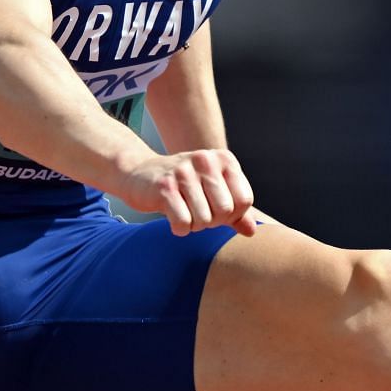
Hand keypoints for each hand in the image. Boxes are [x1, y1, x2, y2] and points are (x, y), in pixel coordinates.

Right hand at [122, 149, 258, 236]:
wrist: (139, 174)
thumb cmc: (182, 186)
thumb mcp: (212, 191)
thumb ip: (235, 211)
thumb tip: (252, 231)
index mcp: (224, 159)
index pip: (244, 200)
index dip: (232, 215)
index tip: (215, 210)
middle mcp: (206, 160)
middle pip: (225, 211)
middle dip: (213, 221)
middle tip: (198, 213)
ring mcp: (184, 172)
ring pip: (204, 219)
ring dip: (194, 225)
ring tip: (184, 212)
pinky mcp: (164, 187)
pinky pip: (183, 222)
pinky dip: (180, 229)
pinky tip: (173, 218)